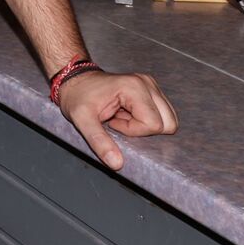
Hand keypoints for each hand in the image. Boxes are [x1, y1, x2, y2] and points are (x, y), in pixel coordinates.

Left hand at [58, 69, 177, 169]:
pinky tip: (126, 114)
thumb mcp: (81, 119)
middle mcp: (147, 84)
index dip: (134, 131)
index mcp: (134, 87)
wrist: (74, 80)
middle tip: (119, 121)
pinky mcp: (152, 90)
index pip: (154, 124)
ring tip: (122, 117)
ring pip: (169, 120)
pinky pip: (163, 115)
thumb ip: (98, 140)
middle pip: (168, 123)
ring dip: (146, 125)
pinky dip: (147, 120)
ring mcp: (151, 86)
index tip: (112, 122)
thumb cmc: (77, 97)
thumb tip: (117, 164)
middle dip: (144, 130)